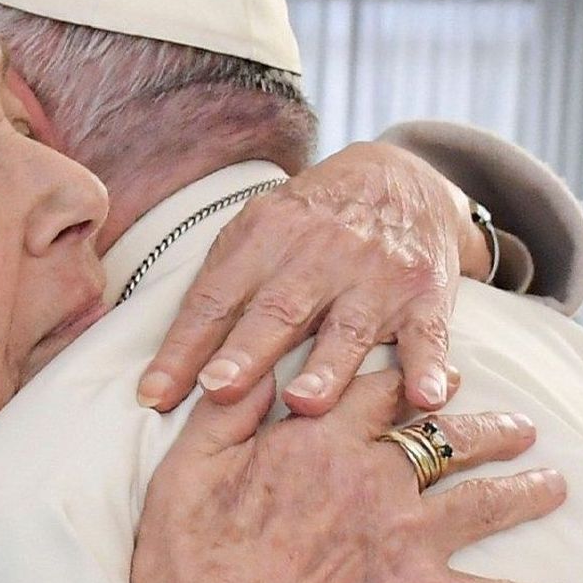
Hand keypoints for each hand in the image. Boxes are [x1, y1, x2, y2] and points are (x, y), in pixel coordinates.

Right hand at [113, 370, 582, 582]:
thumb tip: (252, 364)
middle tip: (515, 426)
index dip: (408, 377)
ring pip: (483, 502)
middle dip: (485, 428)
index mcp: (318, 442)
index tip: (433, 374)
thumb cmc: (189, 569)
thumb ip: (227, 412)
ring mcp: (405, 541)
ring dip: (525, 490)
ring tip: (554, 483)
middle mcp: (374, 481)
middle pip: (445, 437)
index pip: (378, 390)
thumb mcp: (187, 471)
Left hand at [136, 141, 491, 416]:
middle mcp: (320, 253)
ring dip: (327, 368)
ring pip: (348, 326)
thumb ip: (220, 286)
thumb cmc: (311, 223)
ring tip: (305, 404)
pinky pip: (428, 335)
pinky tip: (425, 397)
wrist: (401, 177)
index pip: (216, 298)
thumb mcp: (259, 229)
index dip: (184, 347)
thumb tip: (169, 363)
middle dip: (246, 352)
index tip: (153, 394)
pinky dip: (428, 367)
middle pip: (278, 308)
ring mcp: (375, 274)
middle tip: (217, 389)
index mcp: (265, 236)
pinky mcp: (425, 294)